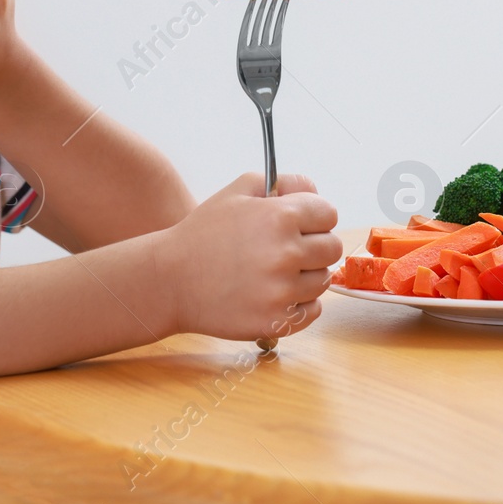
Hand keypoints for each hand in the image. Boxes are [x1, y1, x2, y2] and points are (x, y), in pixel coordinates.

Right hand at [159, 172, 341, 340]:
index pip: (329, 214)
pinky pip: (313, 310)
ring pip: (322, 280)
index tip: (299, 224)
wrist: (170, 280)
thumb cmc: (204, 234)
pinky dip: (299, 303)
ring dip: (305, 275)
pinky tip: (274, 294)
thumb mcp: (237, 191)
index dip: (314, 217)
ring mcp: (282, 291)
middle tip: (287, 249)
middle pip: (332, 248)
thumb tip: (315, 190)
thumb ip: (282, 182)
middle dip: (313, 245)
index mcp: (279, 217)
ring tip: (274, 272)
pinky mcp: (276, 321)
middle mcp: (285, 253)